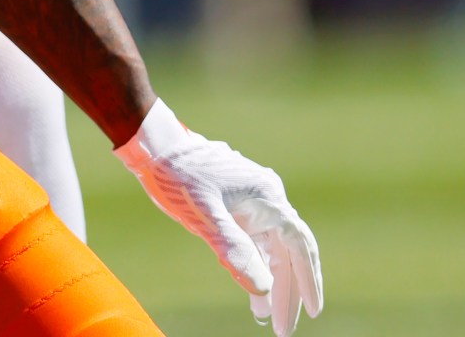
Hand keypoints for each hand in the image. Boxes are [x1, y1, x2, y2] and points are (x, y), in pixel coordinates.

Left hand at [117, 100, 323, 334]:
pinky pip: (256, 242)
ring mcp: (253, 201)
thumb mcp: (203, 214)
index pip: (298, 245)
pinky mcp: (238, 206)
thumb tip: (262, 289)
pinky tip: (252, 290)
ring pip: (272, 249)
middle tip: (282, 329)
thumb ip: (233, 249)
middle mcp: (267, 198)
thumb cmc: (177, 176)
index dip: (307, 279)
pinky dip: (256, 265)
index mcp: (267, 197)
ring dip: (271, 281)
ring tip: (265, 318)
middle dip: (287, 291)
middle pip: (287, 252)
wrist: (153, 146)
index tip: (311, 311)